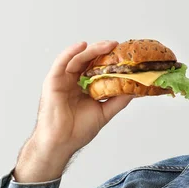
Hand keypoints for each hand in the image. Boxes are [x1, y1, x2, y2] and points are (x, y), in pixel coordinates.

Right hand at [13, 41, 133, 181]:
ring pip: (78, 58)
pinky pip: (61, 62)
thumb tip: (135, 90)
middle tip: (118, 46)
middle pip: (89, 61)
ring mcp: (63, 80)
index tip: (125, 54)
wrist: (62, 142)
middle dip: (104, 51)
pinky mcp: (53, 81)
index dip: (110, 60)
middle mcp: (74, 81)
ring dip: (92, 49)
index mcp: (85, 87)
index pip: (98, 68)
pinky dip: (71, 52)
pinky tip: (82, 45)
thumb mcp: (105, 112)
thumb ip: (118, 100)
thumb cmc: (78, 130)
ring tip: (107, 45)